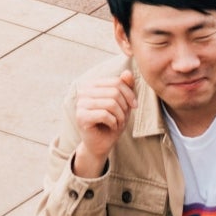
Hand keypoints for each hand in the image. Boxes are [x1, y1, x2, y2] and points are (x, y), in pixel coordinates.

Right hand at [69, 60, 136, 176]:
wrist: (101, 144)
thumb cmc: (113, 120)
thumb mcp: (124, 102)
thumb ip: (126, 86)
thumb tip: (127, 72)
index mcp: (93, 84)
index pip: (117, 81)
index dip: (130, 94)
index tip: (134, 105)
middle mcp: (83, 91)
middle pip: (115, 92)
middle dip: (125, 106)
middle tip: (124, 117)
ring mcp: (80, 104)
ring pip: (111, 103)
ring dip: (120, 116)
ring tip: (118, 123)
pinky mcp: (80, 117)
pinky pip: (104, 115)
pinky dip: (114, 122)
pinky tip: (112, 126)